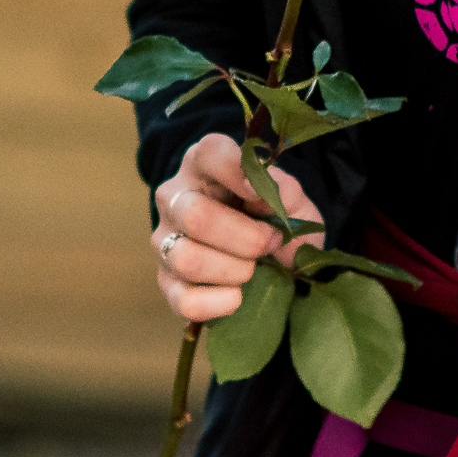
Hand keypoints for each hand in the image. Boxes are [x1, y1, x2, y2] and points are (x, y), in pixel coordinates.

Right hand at [150, 132, 323, 322]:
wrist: (274, 257)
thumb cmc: (278, 217)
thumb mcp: (293, 200)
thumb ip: (282, 190)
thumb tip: (259, 190)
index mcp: (205, 164)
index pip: (209, 152)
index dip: (236, 172)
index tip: (260, 195)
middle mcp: (175, 197)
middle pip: (196, 216)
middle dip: (246, 238)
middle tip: (270, 243)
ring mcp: (164, 240)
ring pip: (187, 259)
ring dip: (234, 270)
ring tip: (254, 268)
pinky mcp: (166, 281)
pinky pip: (183, 300)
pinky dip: (218, 304)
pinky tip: (238, 296)